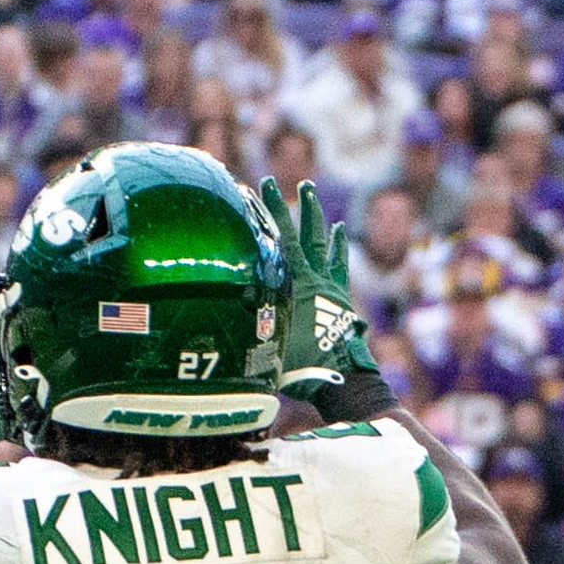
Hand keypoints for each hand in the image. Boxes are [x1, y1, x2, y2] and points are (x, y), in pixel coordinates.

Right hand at [255, 177, 389, 421]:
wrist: (341, 379)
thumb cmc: (301, 365)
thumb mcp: (267, 341)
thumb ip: (248, 321)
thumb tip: (223, 303)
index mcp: (298, 284)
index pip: (282, 238)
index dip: (271, 211)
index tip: (262, 187)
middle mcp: (316, 280)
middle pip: (307, 235)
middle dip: (300, 208)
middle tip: (296, 184)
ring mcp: (331, 288)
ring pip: (325, 246)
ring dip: (319, 222)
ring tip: (315, 202)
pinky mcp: (341, 298)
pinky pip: (338, 265)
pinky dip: (337, 247)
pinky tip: (338, 234)